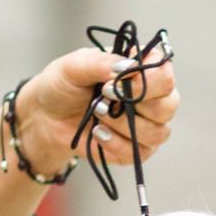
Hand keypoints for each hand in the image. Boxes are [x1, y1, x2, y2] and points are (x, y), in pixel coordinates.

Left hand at [14, 46, 180, 172]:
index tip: (114, 80)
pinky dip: (115, 143)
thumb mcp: (74, 66)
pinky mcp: (138, 149)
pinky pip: (139, 152)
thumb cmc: (63, 86)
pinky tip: (98, 133)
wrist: (46, 117)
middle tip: (102, 97)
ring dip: (123, 124)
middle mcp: (153, 97)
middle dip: (133, 104)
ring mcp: (149, 125)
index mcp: (143, 70)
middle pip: (168, 105)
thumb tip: (128, 68)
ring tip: (96, 113)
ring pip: (157, 132)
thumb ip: (101, 62)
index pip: (165, 74)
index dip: (147, 80)